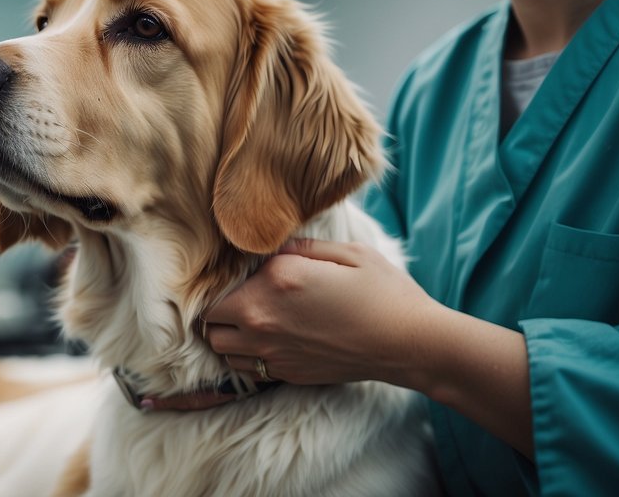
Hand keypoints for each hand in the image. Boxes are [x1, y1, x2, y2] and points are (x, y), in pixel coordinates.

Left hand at [201, 238, 439, 387]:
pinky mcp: (287, 374)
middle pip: (209, 318)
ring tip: (248, 318)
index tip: (244, 267)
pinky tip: (266, 340)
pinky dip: (246, 355)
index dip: (229, 272)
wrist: (409, 345)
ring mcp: (273, 351)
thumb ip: (301, 246)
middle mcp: (263, 319)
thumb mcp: (347, 253)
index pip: (223, 277)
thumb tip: (272, 245)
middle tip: (237, 294)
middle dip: (217, 305)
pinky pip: (246, 368)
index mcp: (276, 281)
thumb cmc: (383, 293)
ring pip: (220, 348)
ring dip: (226, 333)